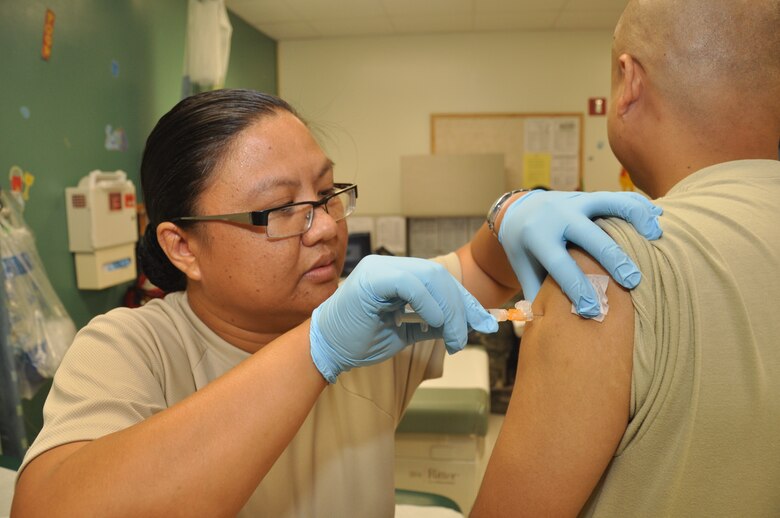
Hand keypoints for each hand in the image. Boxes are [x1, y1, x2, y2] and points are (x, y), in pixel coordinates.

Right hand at [310, 255, 497, 382]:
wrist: (327, 349)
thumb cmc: (361, 340)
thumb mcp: (407, 332)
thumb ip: (433, 324)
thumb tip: (466, 324)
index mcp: (399, 275)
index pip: (441, 281)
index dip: (466, 302)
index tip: (485, 323)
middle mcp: (391, 265)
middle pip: (440, 276)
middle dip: (462, 306)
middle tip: (467, 336)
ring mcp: (381, 268)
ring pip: (430, 277)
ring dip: (450, 310)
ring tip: (454, 338)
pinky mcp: (373, 278)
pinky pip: (410, 284)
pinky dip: (429, 304)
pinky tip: (435, 323)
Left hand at [498, 190, 662, 317]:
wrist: (520, 208)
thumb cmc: (525, 249)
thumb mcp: (523, 268)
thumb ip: (536, 292)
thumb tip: (547, 326)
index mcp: (537, 237)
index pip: (560, 264)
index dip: (577, 288)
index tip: (593, 310)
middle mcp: (557, 216)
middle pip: (590, 236)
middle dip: (612, 259)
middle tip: (632, 281)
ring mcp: (576, 202)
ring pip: (608, 205)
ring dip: (634, 219)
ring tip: (656, 237)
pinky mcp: (590, 196)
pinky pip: (617, 197)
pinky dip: (638, 205)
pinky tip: (658, 217)